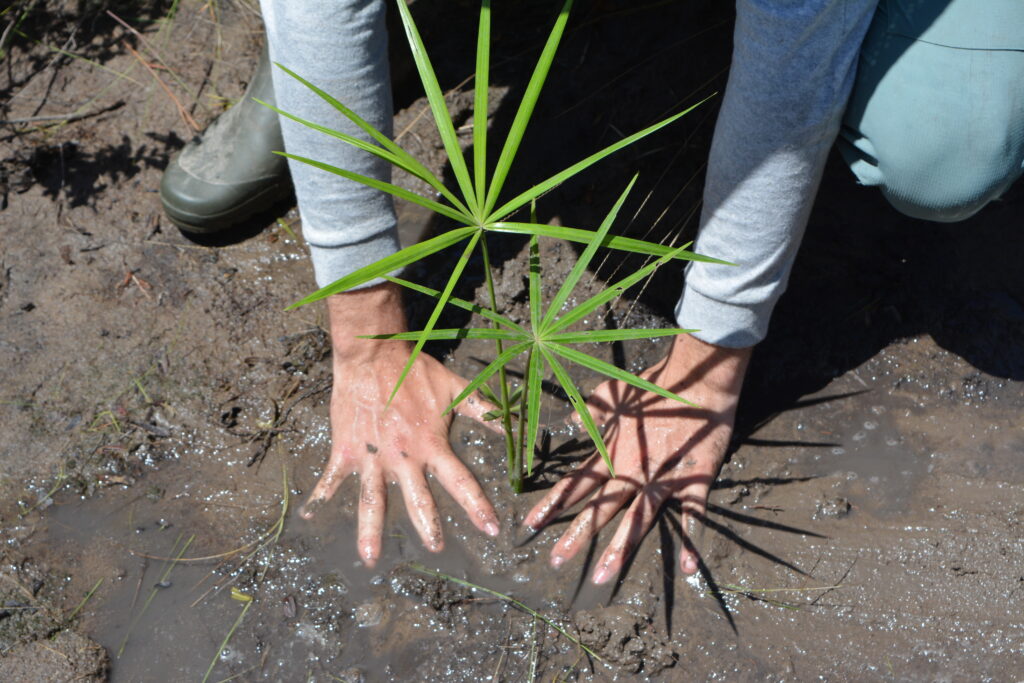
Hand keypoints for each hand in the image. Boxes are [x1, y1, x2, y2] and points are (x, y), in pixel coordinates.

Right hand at [299, 283, 500, 567]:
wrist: (373, 354)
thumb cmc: (416, 371)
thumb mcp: (456, 388)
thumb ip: (486, 410)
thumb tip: (516, 423)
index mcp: (431, 444)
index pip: (460, 481)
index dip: (477, 506)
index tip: (491, 529)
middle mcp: (403, 457)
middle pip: (417, 500)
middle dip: (429, 526)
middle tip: (437, 549)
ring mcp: (372, 456)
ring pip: (372, 500)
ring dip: (370, 531)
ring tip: (370, 559)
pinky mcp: (345, 450)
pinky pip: (331, 478)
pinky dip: (320, 497)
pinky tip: (309, 518)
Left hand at [523, 334, 751, 582]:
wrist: (697, 381)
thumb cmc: (653, 386)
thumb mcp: (613, 393)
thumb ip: (590, 411)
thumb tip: (570, 419)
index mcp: (611, 452)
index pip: (576, 482)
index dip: (552, 503)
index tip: (530, 524)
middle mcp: (631, 471)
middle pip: (599, 508)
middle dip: (576, 535)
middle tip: (555, 561)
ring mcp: (662, 479)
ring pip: (637, 520)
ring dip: (620, 549)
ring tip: (603, 576)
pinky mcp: (693, 481)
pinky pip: (693, 516)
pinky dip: (691, 541)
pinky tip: (688, 568)